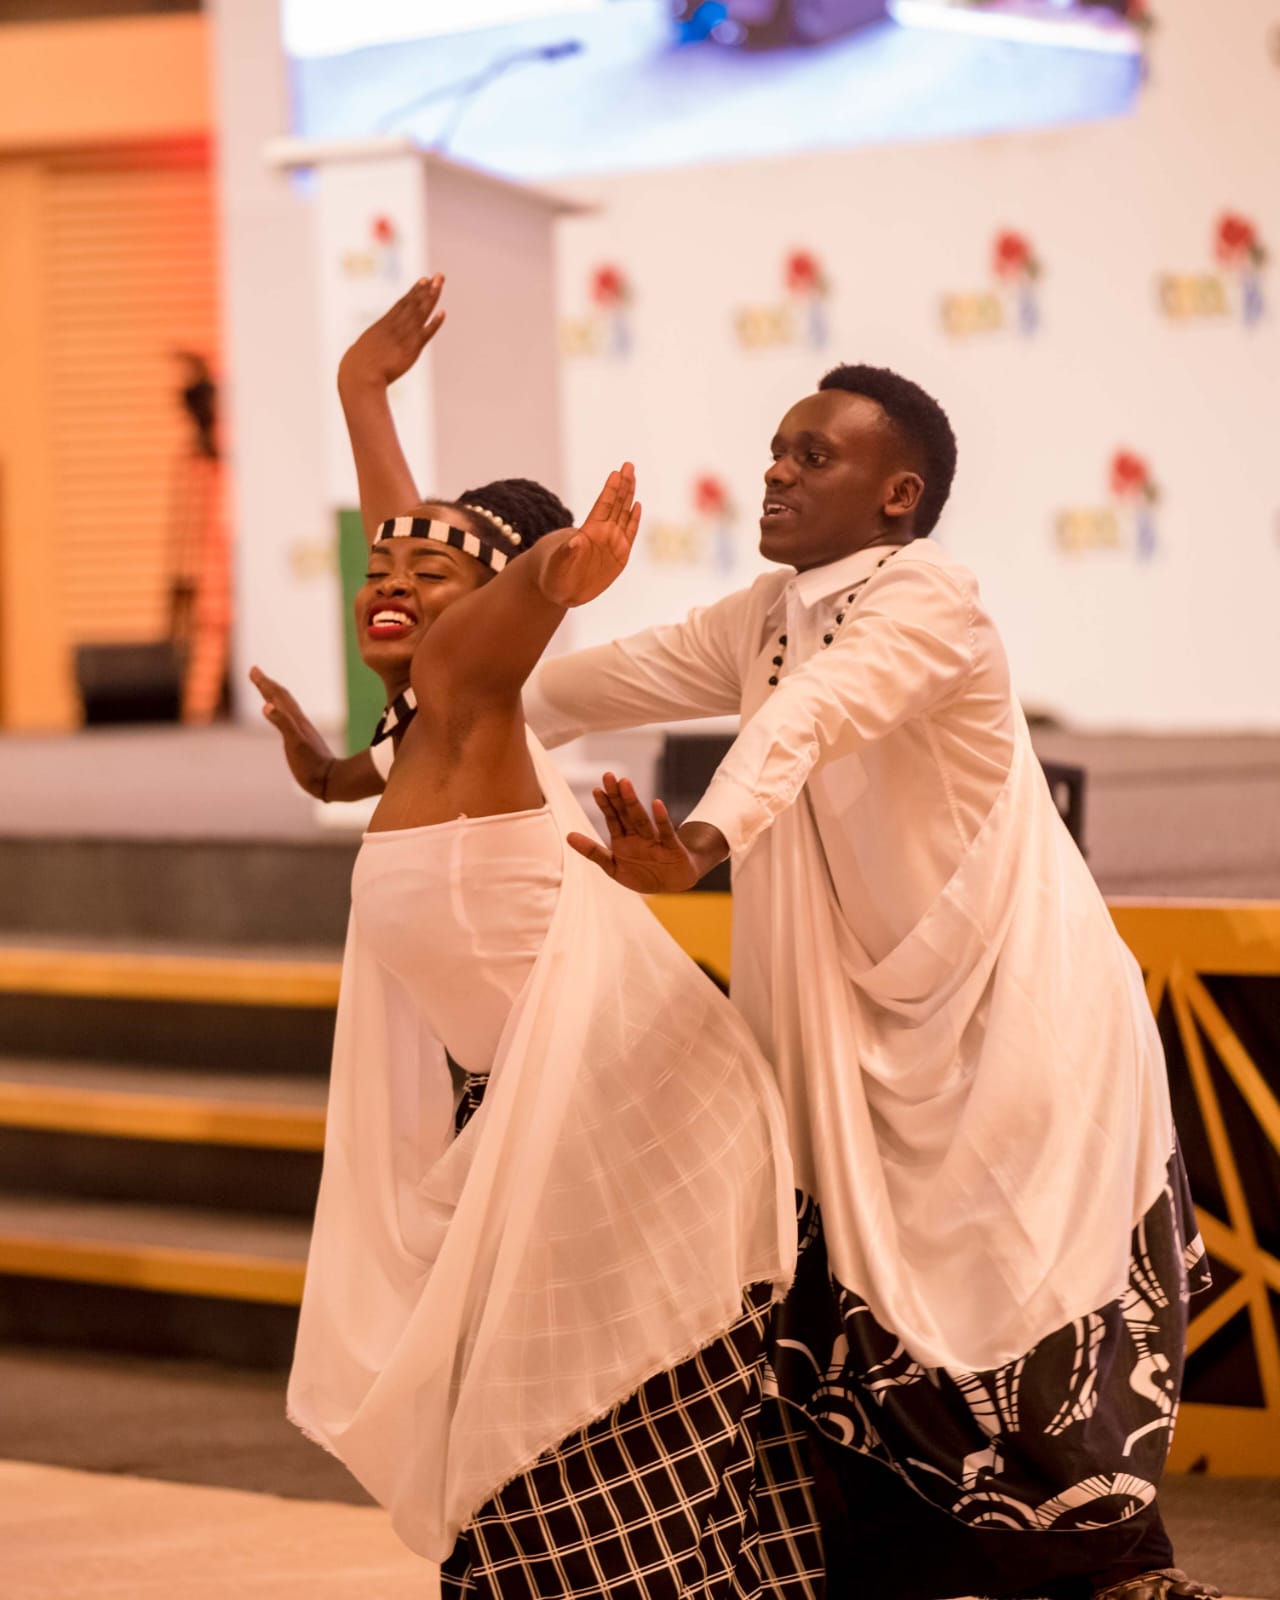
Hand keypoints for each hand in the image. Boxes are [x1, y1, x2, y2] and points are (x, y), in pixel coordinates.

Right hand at [249, 666, 334, 798]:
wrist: (330, 781)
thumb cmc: (312, 765)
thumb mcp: (295, 743)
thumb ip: (283, 723)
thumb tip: (266, 705)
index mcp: (295, 720)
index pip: (278, 695)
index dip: (265, 682)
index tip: (253, 669)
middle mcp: (298, 722)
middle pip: (281, 697)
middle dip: (267, 684)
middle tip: (254, 671)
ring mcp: (301, 731)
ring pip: (285, 708)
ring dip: (273, 695)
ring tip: (264, 689)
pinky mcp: (301, 742)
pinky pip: (287, 721)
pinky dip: (279, 713)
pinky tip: (276, 715)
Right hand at [338, 275, 445, 389]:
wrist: (360, 374)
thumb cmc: (357, 366)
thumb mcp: (362, 350)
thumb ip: (367, 347)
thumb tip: (358, 350)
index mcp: (384, 324)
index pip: (403, 304)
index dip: (415, 291)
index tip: (424, 280)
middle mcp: (395, 326)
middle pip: (415, 303)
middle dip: (428, 288)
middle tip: (440, 276)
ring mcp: (404, 336)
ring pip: (421, 312)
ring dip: (432, 297)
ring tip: (440, 284)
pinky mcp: (411, 349)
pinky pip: (426, 333)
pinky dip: (435, 323)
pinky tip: (443, 312)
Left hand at [538, 464, 640, 608]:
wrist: (561, 591)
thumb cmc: (555, 577)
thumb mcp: (559, 565)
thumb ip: (568, 553)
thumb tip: (576, 540)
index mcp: (589, 532)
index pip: (603, 506)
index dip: (610, 490)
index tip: (616, 473)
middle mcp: (602, 533)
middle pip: (615, 504)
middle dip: (623, 484)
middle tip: (628, 465)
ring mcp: (612, 543)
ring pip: (623, 514)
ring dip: (629, 496)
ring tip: (632, 476)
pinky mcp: (619, 556)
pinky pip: (629, 534)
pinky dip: (634, 519)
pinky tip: (637, 505)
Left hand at [567, 773, 715, 894]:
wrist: (673, 885)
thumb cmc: (643, 874)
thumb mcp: (614, 867)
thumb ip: (593, 852)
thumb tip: (568, 836)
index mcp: (624, 839)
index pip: (612, 818)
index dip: (605, 804)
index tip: (597, 789)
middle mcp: (638, 835)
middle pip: (625, 813)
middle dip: (616, 795)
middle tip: (608, 776)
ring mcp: (654, 840)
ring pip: (641, 819)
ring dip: (632, 802)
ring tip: (625, 784)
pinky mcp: (671, 848)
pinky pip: (666, 832)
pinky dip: (661, 819)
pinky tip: (656, 804)